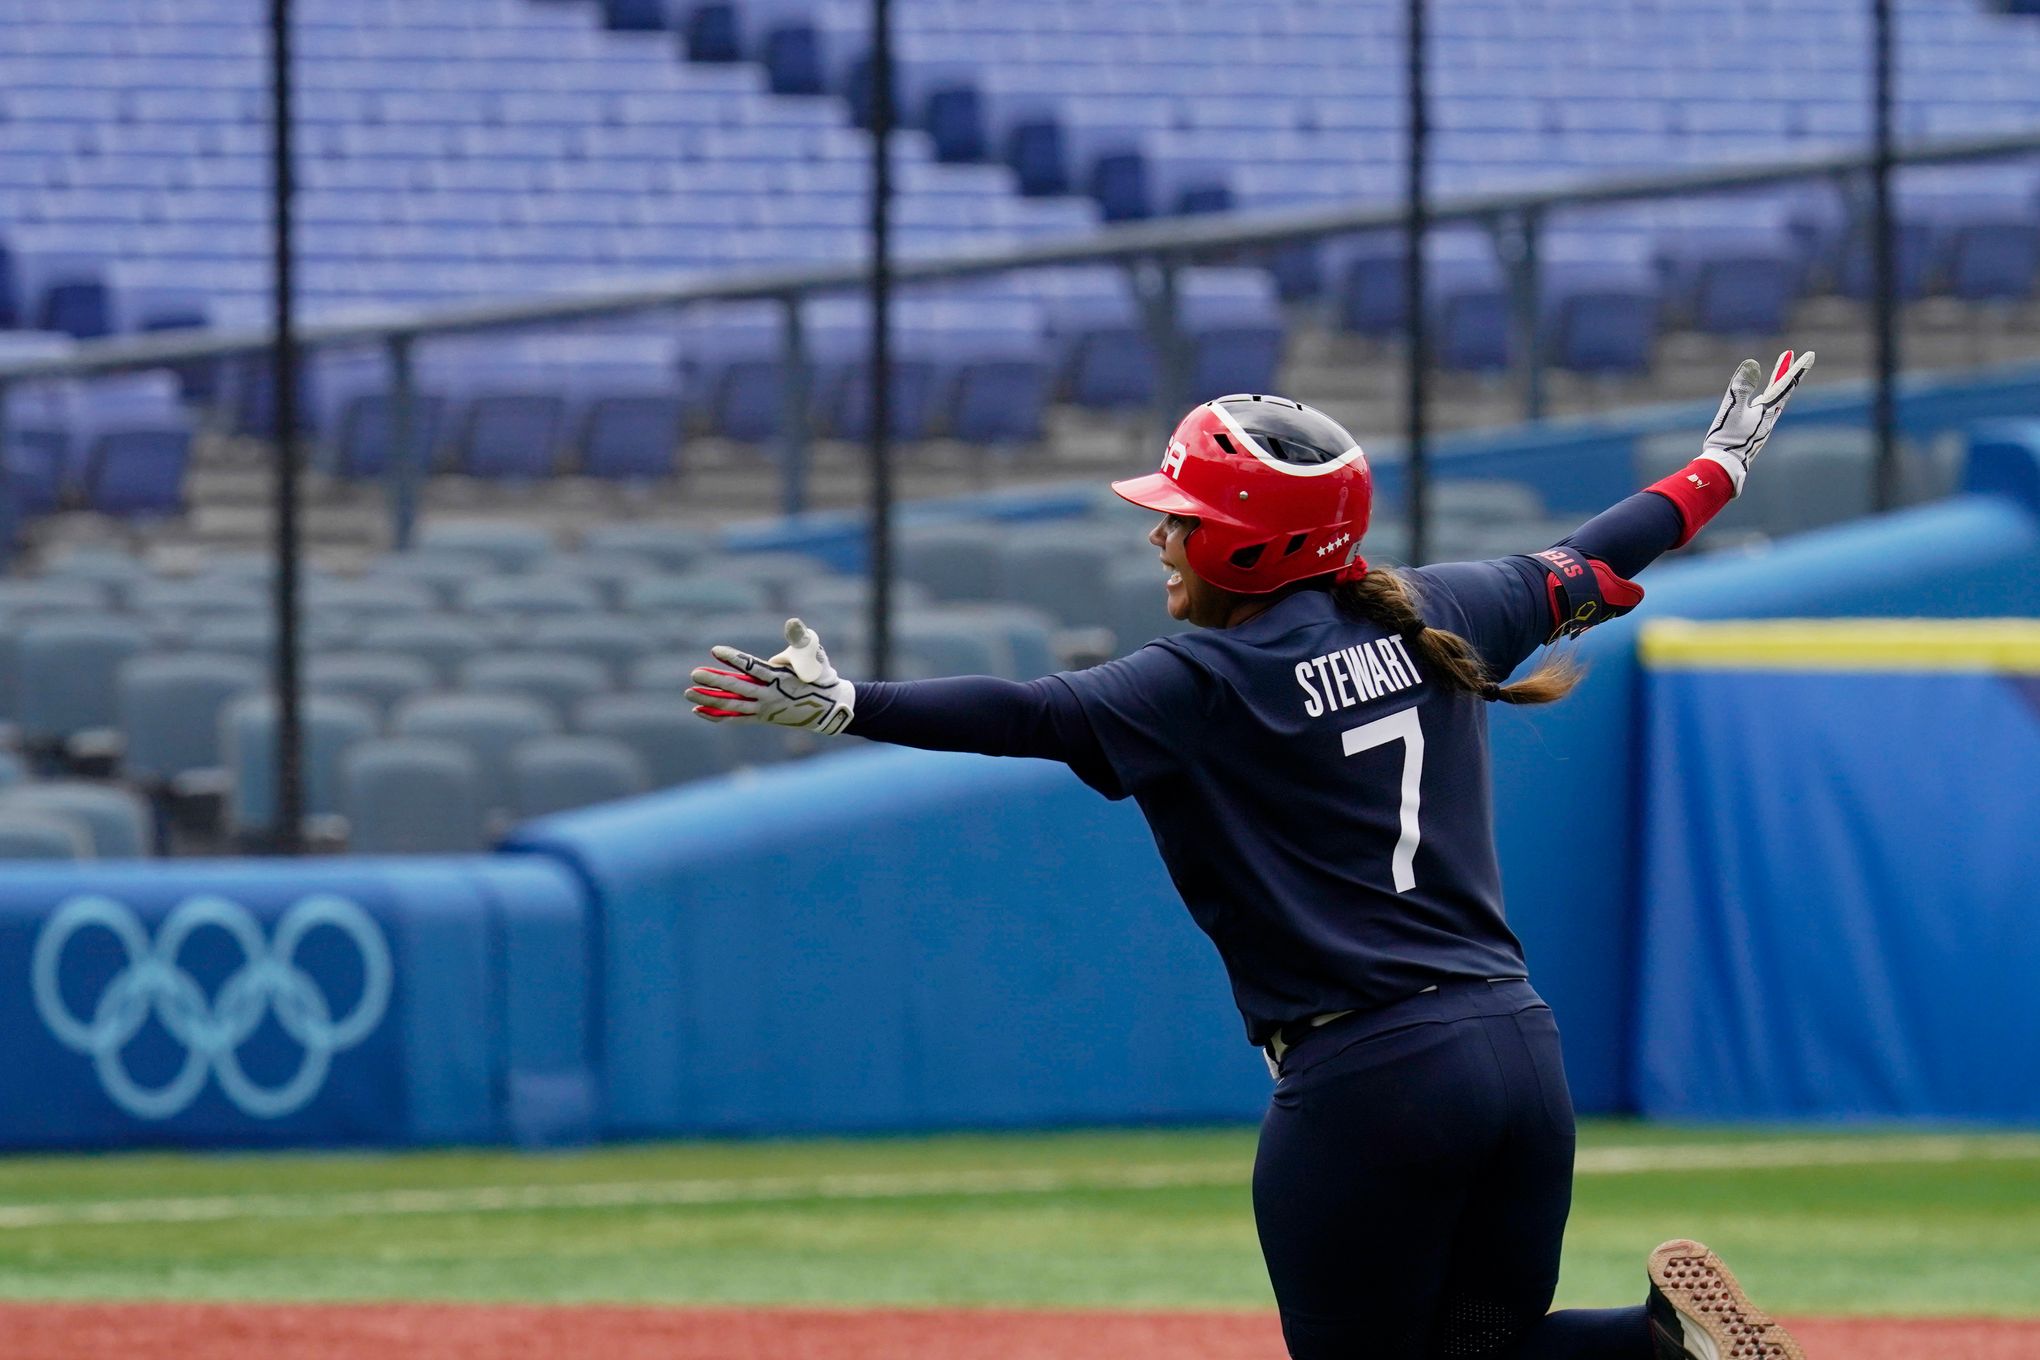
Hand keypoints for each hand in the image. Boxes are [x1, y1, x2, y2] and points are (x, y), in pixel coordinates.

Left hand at [686, 617, 855, 734]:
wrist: (831, 710)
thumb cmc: (821, 677)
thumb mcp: (815, 654)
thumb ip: (800, 637)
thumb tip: (792, 621)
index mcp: (781, 678)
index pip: (752, 668)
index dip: (733, 659)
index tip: (715, 650)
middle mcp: (770, 696)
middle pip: (737, 689)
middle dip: (714, 681)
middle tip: (694, 673)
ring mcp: (764, 710)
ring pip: (732, 706)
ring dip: (709, 699)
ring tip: (688, 693)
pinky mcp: (761, 718)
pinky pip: (735, 719)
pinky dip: (716, 716)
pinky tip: (698, 710)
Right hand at [1698, 348, 1814, 495]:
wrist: (1724, 466)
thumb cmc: (1727, 438)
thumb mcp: (1732, 408)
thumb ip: (1741, 386)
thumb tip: (1752, 363)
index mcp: (1767, 410)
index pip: (1786, 384)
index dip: (1797, 368)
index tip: (1809, 355)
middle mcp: (1769, 416)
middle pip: (1782, 389)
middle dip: (1785, 371)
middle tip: (1790, 354)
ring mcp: (1763, 425)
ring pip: (1775, 399)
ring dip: (1778, 384)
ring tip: (1780, 372)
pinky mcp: (1756, 431)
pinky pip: (1766, 409)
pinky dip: (1769, 397)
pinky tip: (1763, 400)